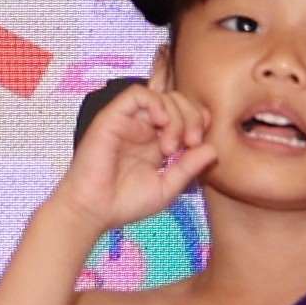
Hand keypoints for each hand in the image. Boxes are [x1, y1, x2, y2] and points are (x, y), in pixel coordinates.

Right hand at [54, 84, 218, 235]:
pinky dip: (155, 102)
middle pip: (178, 101)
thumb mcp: (167, 187)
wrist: (92, 211)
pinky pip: (137, 93)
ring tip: (170, 145)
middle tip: (190, 143)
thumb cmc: (125, 203)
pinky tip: (160, 124)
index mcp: (157, 141)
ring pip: (161, 95)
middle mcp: (144, 128)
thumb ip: (189, 167)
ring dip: (176, 115)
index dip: (199, 122)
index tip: (199, 146)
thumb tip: (213, 148)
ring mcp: (129, 121)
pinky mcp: (112, 117)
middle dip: (192, 118)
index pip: (186, 115)